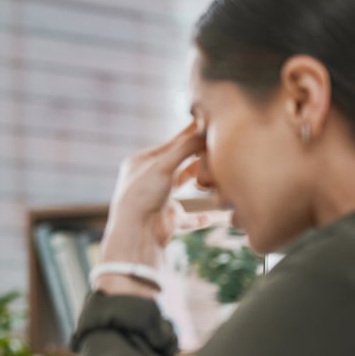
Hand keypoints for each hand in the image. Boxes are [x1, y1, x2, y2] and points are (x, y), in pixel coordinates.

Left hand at [100, 122, 209, 275]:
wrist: (137, 233)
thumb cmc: (143, 195)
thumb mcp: (164, 165)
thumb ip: (185, 147)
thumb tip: (205, 130)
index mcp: (141, 162)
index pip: (170, 144)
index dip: (190, 134)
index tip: (207, 122)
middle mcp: (148, 179)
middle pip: (178, 162)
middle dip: (196, 154)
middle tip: (217, 142)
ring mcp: (158, 199)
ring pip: (184, 184)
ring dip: (200, 177)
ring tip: (216, 168)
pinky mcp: (168, 218)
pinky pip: (187, 217)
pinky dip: (199, 217)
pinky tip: (210, 216)